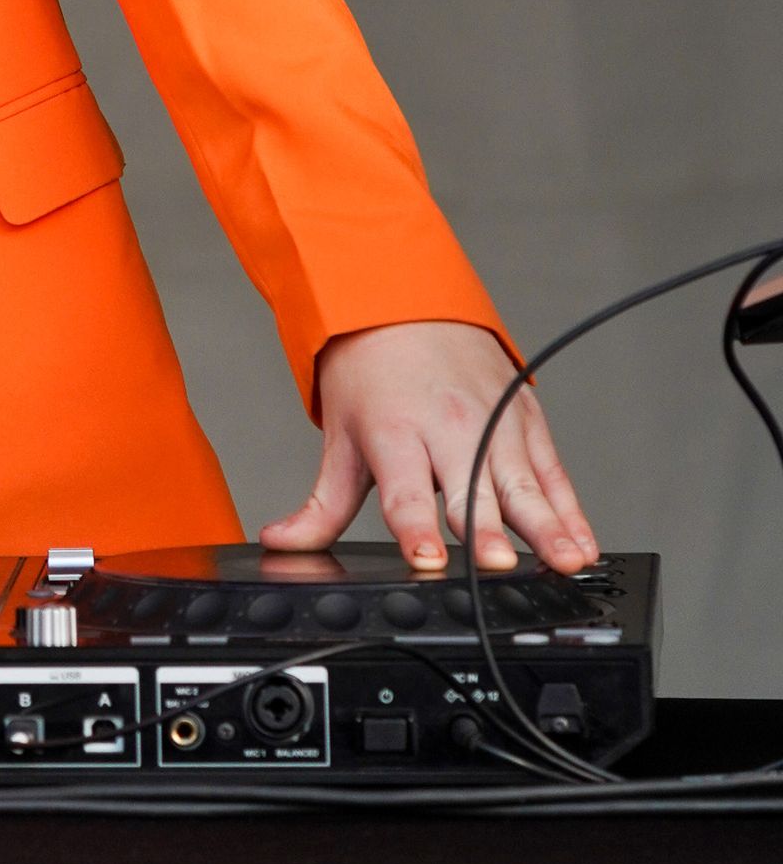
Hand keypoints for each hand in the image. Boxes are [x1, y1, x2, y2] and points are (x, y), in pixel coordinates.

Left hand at [260, 320, 598, 575]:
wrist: (400, 299)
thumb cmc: (369, 372)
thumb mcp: (340, 437)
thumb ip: (320, 507)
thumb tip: (280, 544)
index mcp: (395, 434)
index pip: (405, 492)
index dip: (415, 528)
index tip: (428, 560)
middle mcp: (447, 427)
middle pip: (470, 488)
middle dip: (486, 529)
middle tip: (501, 565)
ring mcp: (492, 422)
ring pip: (523, 483)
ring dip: (547, 525)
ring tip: (567, 562)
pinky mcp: (524, 417)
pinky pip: (552, 471)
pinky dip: (571, 508)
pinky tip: (582, 542)